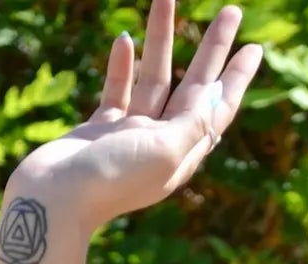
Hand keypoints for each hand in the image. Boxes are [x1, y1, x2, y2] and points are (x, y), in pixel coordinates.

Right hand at [9, 0, 261, 235]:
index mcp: (181, 154)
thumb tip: (218, 96)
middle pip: (193, 87)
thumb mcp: (165, 151)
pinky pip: (117, 90)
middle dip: (212, 50)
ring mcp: (128, 136)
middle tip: (232, 13)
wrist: (54, 201)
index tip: (253, 49)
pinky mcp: (98, 131)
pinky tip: (125, 39)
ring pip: (154, 79)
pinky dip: (122, 65)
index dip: (236, 79)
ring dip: (161, 39)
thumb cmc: (110, 180)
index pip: (216, 109)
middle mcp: (159, 144)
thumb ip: (194, 122)